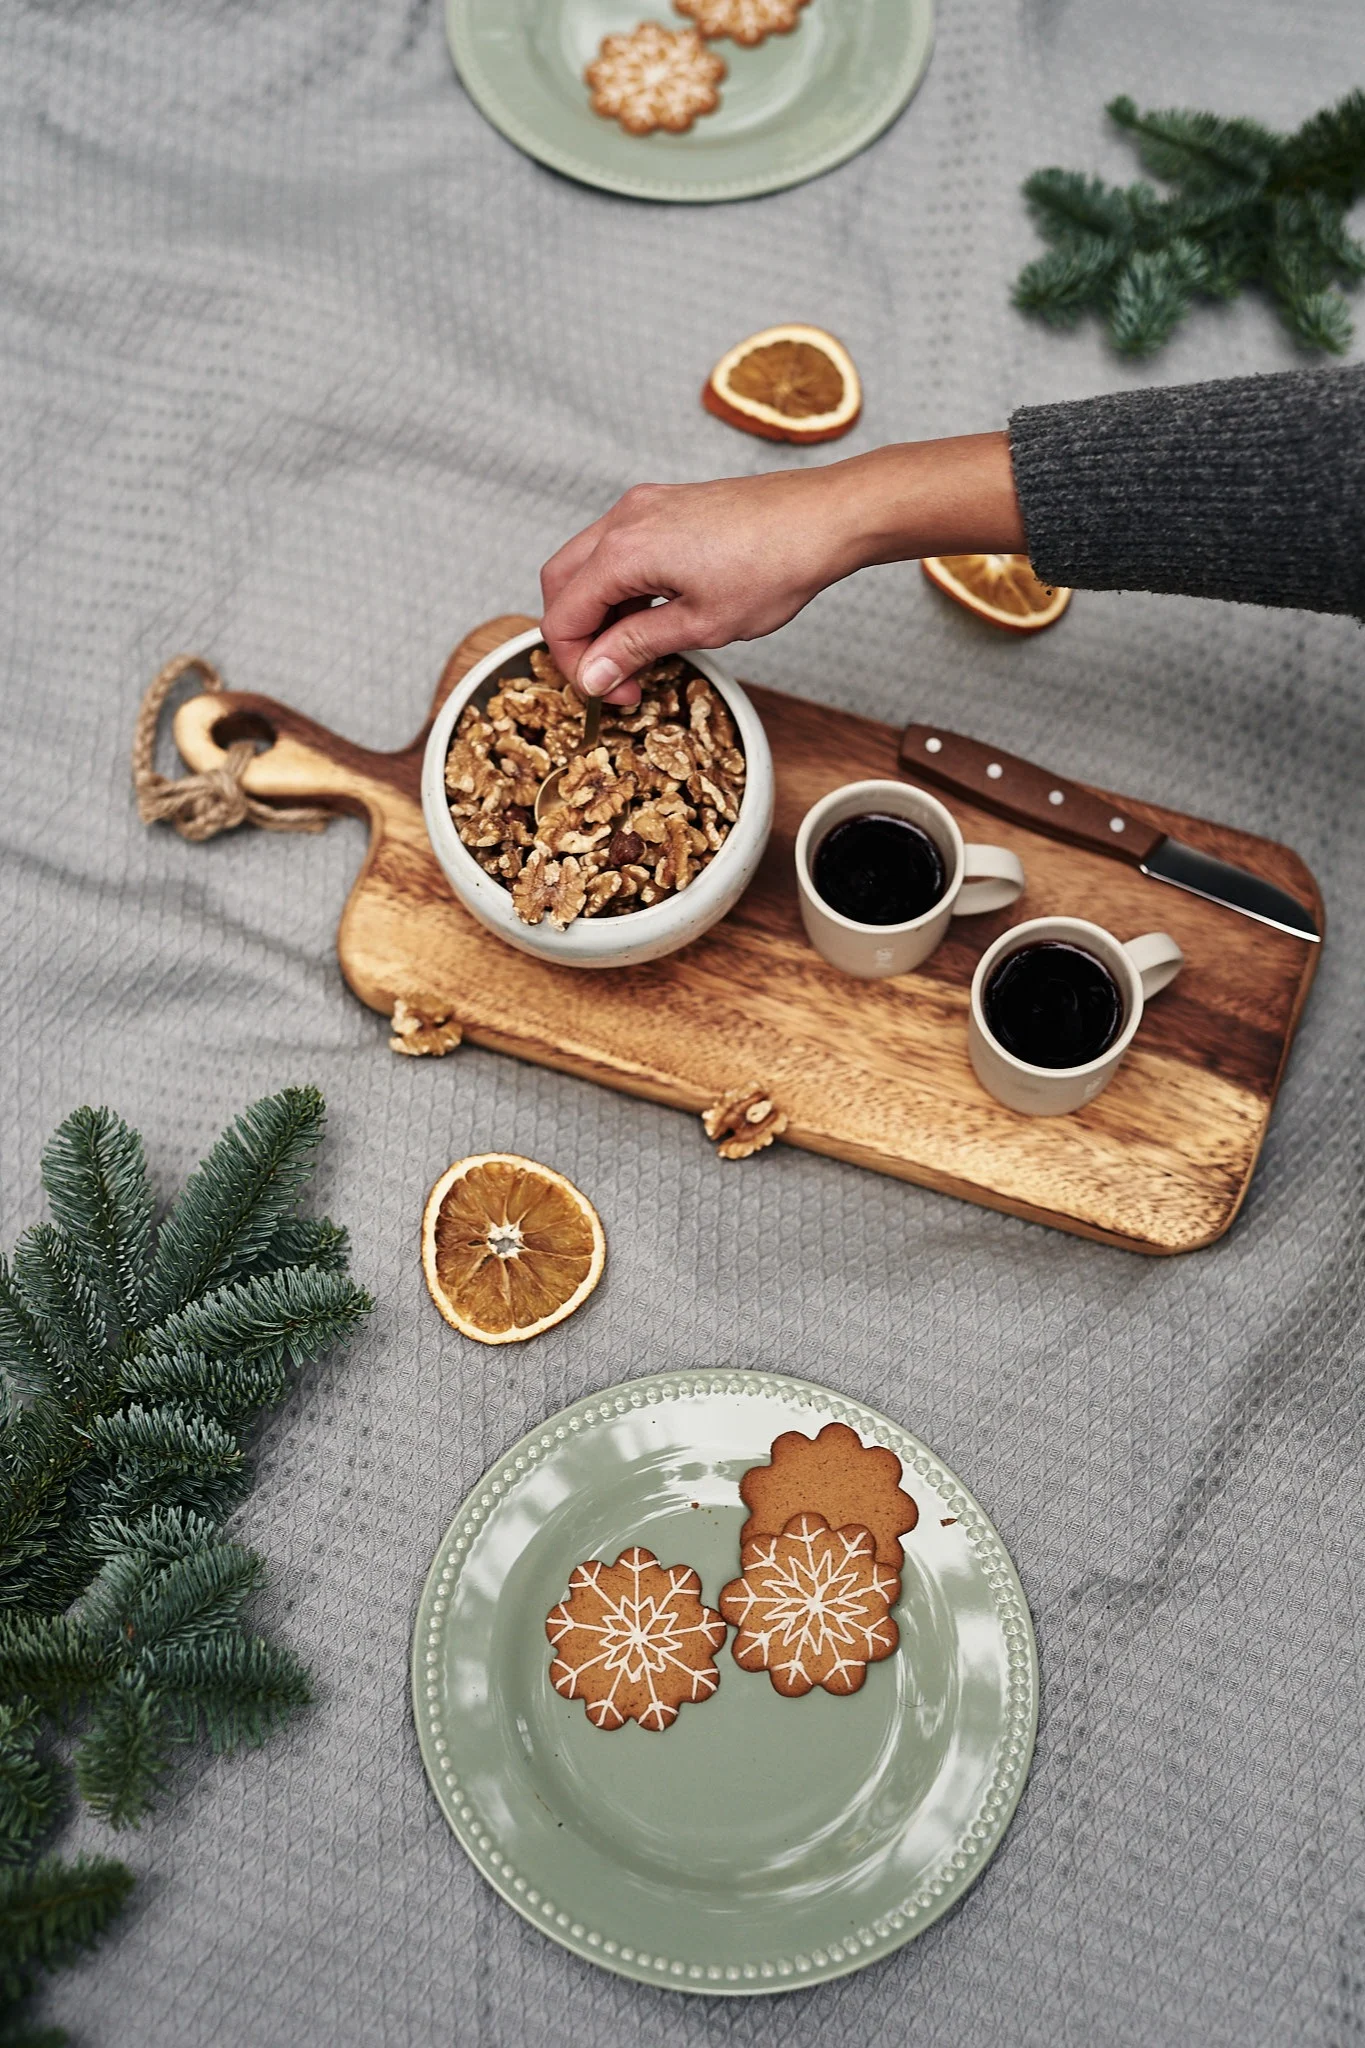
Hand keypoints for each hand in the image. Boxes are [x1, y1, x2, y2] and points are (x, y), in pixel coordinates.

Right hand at [539, 468, 863, 706]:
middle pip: (562, 584)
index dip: (577, 664)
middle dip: (576, 636)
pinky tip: (653, 616)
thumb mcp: (701, 625)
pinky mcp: (666, 506)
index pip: (563, 616)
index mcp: (624, 551)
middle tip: (612, 674)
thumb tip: (594, 674)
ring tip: (638, 651)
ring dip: (599, 612)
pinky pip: (619, 549)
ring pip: (588, 565)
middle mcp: (625, 519)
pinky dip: (621, 587)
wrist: (825, 518)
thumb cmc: (776, 565)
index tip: (609, 692)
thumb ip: (636, 648)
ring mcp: (644, 507)